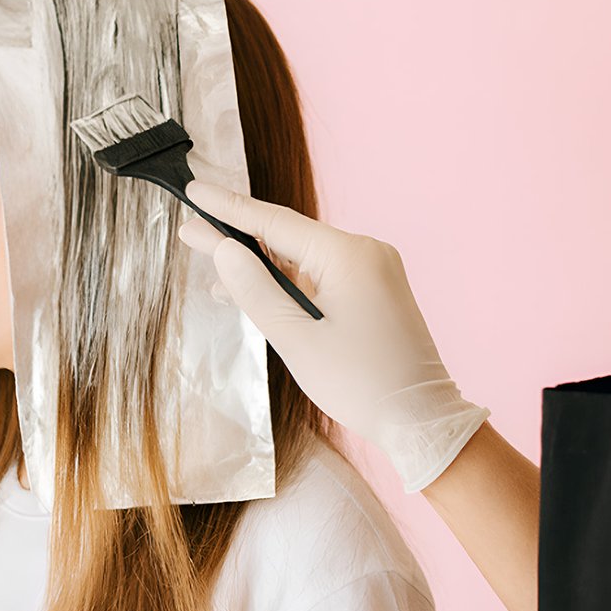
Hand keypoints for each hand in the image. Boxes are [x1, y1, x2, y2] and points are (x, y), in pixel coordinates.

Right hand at [179, 181, 487, 491]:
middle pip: (288, 237)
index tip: (193, 190)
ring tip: (211, 262)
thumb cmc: (362, 385)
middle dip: (238, 236)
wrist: (421, 420)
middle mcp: (365, 253)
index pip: (274, 222)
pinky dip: (287, 284)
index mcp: (349, 256)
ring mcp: (373, 273)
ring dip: (260, 265)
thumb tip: (225, 251)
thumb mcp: (297, 340)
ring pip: (303, 260)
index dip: (228, 208)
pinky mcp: (374, 293)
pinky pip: (321, 278)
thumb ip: (257, 292)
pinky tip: (253, 291)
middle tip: (189, 230)